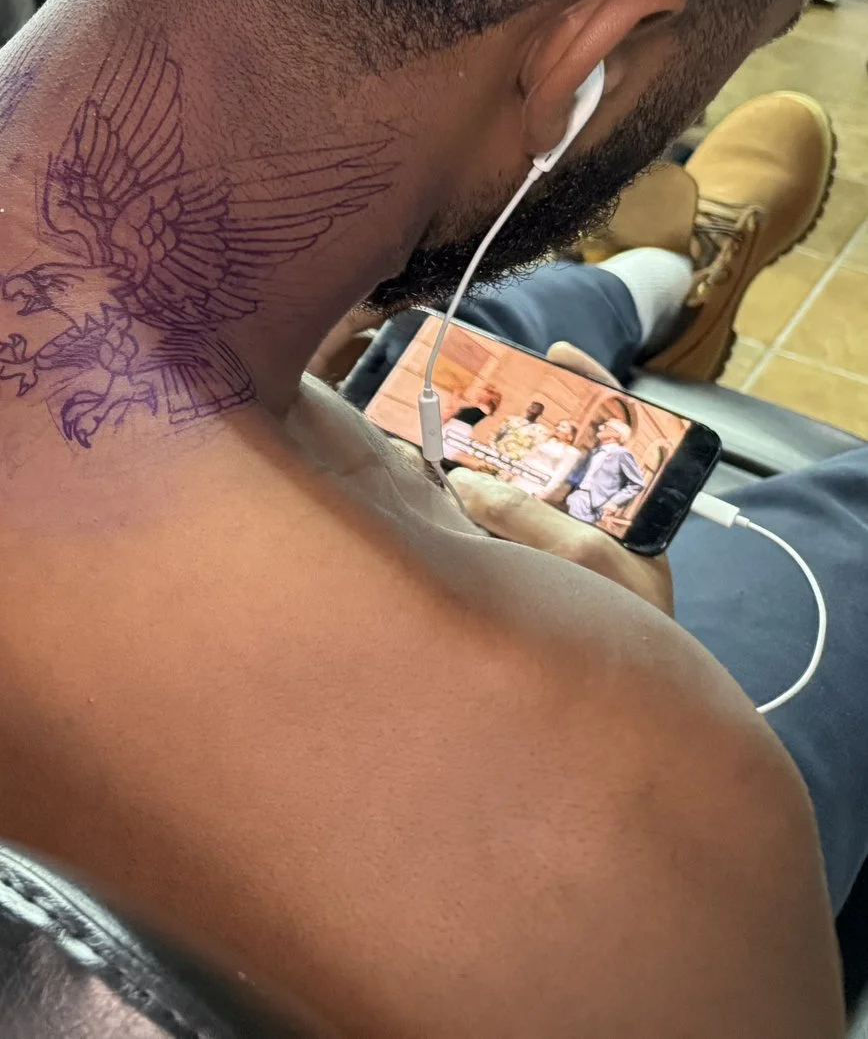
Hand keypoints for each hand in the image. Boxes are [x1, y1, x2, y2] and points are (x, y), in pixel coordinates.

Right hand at [449, 341, 672, 613]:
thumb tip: (462, 485)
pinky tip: (429, 495)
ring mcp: (555, 546)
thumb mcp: (590, 561)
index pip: (614, 427)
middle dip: (508, 425)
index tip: (557, 351)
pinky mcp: (519, 571)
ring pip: (511, 489)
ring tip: (434, 440)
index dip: (588, 385)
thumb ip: (531, 517)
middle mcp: (590, 518)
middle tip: (467, 398)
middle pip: (549, 453)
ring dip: (474, 467)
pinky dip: (457, 508)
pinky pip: (483, 526)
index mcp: (627, 504)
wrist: (618, 709)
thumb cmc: (631, 630)